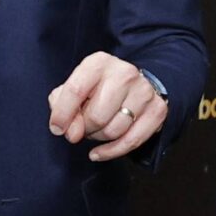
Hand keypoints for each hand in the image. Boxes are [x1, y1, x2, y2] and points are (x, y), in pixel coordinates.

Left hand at [48, 52, 166, 163]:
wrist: (133, 84)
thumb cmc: (97, 88)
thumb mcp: (74, 88)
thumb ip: (61, 107)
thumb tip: (72, 133)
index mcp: (99, 62)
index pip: (75, 90)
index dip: (63, 114)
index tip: (57, 128)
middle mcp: (124, 73)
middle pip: (97, 116)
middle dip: (85, 128)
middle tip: (84, 126)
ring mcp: (144, 92)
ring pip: (114, 131)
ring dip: (99, 137)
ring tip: (97, 129)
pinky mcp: (157, 110)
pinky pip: (131, 142)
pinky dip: (112, 152)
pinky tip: (99, 152)